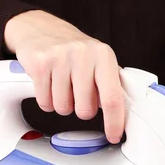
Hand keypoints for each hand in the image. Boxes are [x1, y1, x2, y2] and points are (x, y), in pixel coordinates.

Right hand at [4, 10, 123, 142]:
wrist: (40, 28)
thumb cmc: (74, 50)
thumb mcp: (99, 60)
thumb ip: (111, 84)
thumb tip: (125, 113)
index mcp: (104, 55)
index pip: (112, 98)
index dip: (114, 122)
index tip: (114, 136)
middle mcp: (84, 54)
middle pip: (85, 110)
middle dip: (82, 109)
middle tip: (78, 94)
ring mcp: (60, 58)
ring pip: (63, 108)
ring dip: (63, 105)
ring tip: (63, 86)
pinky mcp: (40, 63)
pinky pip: (45, 102)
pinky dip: (47, 100)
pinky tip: (49, 84)